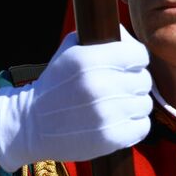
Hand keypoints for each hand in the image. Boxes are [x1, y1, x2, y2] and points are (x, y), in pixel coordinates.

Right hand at [0, 29, 152, 171]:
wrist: (31, 123)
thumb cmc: (56, 84)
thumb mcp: (69, 51)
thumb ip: (101, 37)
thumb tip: (129, 37)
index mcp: (89, 60)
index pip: (139, 55)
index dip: (135, 60)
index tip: (126, 67)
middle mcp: (99, 85)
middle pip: (144, 80)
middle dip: (133, 83)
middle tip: (118, 88)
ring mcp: (106, 114)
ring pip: (144, 104)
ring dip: (134, 105)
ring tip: (116, 106)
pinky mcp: (111, 138)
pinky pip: (142, 127)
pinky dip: (134, 125)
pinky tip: (118, 122)